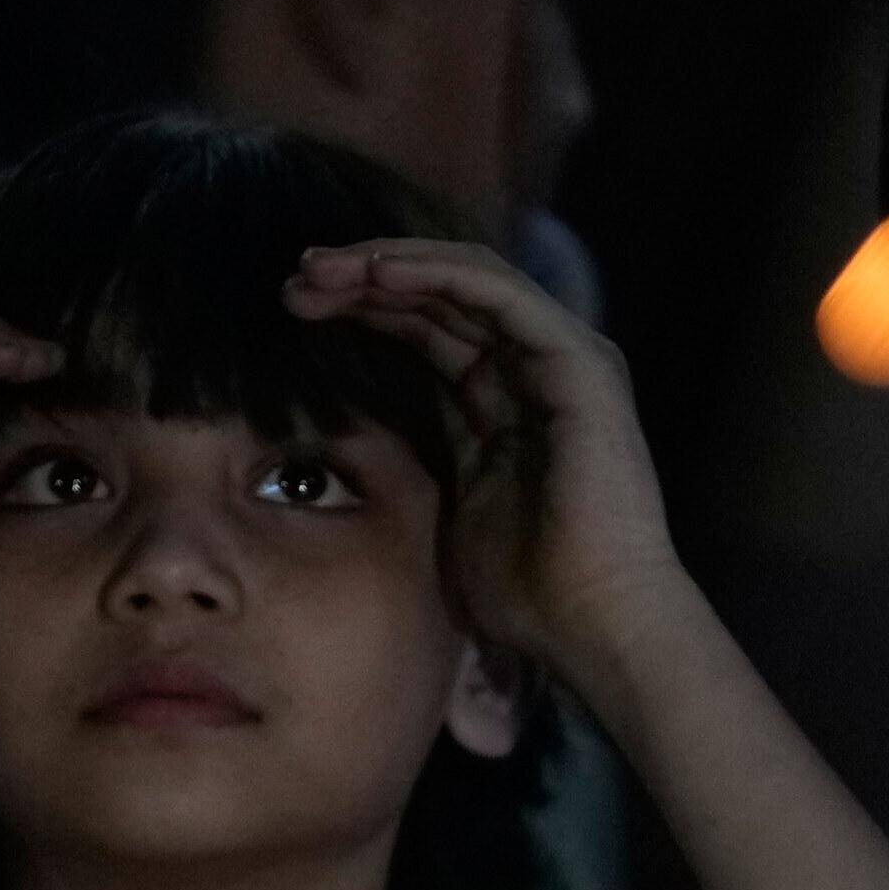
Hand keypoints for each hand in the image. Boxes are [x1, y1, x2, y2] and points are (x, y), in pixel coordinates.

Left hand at [286, 237, 695, 700]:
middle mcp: (538, 367)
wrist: (593, 624)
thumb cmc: (526, 592)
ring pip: (466, 279)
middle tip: (295, 279)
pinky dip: (436, 274)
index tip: (297, 310)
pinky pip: (497, 294)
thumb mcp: (448, 509)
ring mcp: (564, 358)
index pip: (431, 328)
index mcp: (507, 400)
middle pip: (442, 296)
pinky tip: (376, 273)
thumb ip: (422, 458)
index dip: (366, 310)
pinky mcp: (577, 361)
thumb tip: (357, 447)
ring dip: (388, 265)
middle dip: (364, 278)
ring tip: (320, 268)